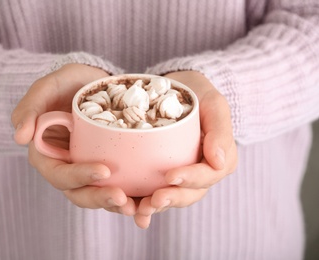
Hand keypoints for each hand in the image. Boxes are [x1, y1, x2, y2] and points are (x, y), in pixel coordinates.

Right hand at [11, 64, 136, 215]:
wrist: (96, 81)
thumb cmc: (69, 82)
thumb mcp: (49, 86)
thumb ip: (31, 107)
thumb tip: (19, 138)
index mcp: (48, 154)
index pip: (58, 174)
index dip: (78, 177)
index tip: (103, 172)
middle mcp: (67, 166)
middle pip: (78, 193)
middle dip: (99, 198)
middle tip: (122, 198)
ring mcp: (87, 169)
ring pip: (98, 196)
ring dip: (115, 205)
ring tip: (136, 208)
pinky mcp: (108, 169)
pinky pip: (117, 188)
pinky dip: (130, 198)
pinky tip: (146, 202)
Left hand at [134, 70, 237, 227]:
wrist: (176, 89)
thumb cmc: (197, 94)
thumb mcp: (214, 104)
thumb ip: (220, 130)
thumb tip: (219, 162)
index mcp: (218, 160)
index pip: (207, 175)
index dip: (191, 179)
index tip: (170, 176)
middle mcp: (200, 173)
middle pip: (189, 193)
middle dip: (172, 199)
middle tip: (153, 201)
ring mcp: (180, 176)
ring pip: (171, 197)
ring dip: (156, 207)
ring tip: (139, 211)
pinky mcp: (160, 176)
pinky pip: (153, 192)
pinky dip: (142, 203)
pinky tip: (130, 209)